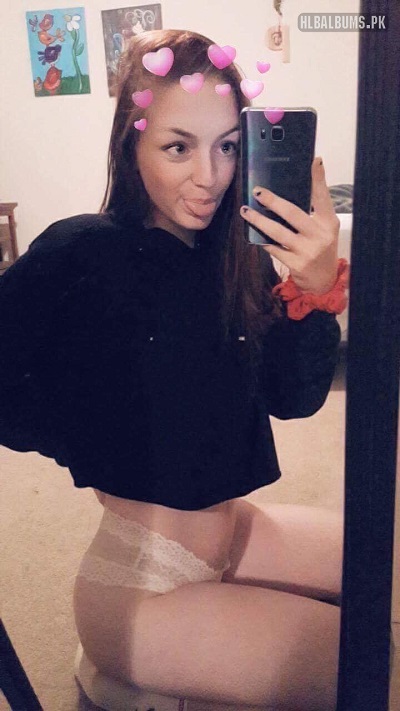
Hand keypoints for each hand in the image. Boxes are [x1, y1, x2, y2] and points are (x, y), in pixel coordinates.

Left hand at [240, 157, 339, 293]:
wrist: (324, 281)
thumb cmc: (321, 248)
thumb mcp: (324, 229)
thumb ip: (313, 213)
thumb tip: (287, 192)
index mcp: (329, 222)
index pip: (323, 197)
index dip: (319, 178)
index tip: (314, 161)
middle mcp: (319, 235)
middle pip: (293, 213)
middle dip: (273, 201)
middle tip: (258, 191)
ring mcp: (307, 251)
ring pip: (278, 232)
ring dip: (259, 220)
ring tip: (246, 211)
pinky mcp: (296, 264)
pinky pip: (274, 248)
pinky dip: (263, 240)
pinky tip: (252, 232)